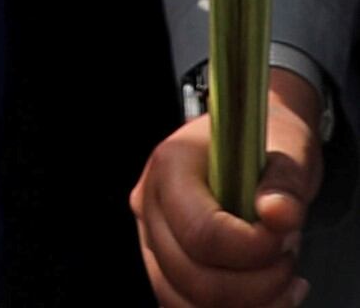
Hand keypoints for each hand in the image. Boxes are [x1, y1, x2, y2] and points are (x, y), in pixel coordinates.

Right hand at [135, 70, 324, 306]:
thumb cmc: (263, 145)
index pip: (202, 233)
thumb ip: (285, 182)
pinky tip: (271, 292)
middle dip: (257, 283)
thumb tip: (279, 214)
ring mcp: (151, 237)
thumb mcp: (286, 150)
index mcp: (169, 166)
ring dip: (248, 303)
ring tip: (282, 278)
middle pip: (193, 277)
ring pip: (187, 299)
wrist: (248, 147)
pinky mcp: (163, 263)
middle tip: (288, 257)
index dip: (253, 249)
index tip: (284, 235)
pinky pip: (188, 304)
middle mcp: (149, 204)